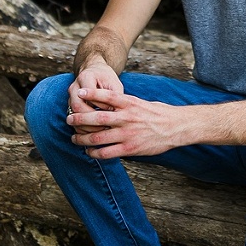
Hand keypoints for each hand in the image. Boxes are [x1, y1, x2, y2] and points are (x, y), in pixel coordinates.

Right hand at [68, 62, 123, 135]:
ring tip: (100, 132)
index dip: (100, 106)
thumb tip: (114, 115)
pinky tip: (94, 133)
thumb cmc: (107, 79)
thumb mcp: (114, 84)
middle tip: (105, 127)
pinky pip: (73, 120)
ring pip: (73, 115)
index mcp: (85, 77)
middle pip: (77, 107)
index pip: (89, 95)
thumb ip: (114, 97)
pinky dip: (82, 128)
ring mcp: (70, 97)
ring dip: (85, 126)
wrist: (95, 73)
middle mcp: (74, 87)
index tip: (113, 113)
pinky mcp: (70, 106)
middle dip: (91, 119)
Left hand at [68, 87, 186, 158]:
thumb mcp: (142, 103)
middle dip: (80, 119)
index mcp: (130, 103)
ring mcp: (128, 134)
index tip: (79, 92)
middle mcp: (127, 117)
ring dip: (83, 139)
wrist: (177, 127)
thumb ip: (125, 104)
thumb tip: (109, 104)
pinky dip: (95, 153)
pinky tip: (89, 152)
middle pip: (97, 118)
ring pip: (99, 137)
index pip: (106, 96)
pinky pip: (107, 153)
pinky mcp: (130, 149)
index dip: (91, 94)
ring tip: (74, 138)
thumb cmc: (159, 114)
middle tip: (68, 119)